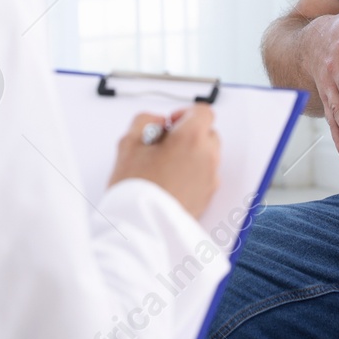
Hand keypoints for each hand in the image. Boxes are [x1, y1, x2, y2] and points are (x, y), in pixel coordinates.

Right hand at [108, 104, 220, 218]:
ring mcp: (210, 178)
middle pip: (207, 133)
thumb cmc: (136, 187)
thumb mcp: (128, 142)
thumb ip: (145, 121)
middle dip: (189, 135)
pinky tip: (171, 183)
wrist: (141, 226)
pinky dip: (193, 174)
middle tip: (164, 145)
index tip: (170, 123)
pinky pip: (205, 177)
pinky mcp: (208, 197)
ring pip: (207, 156)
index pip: (203, 112)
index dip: (185, 113)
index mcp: (191, 138)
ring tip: (165, 167)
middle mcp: (207, 156)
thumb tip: (159, 122)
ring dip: (192, 155)